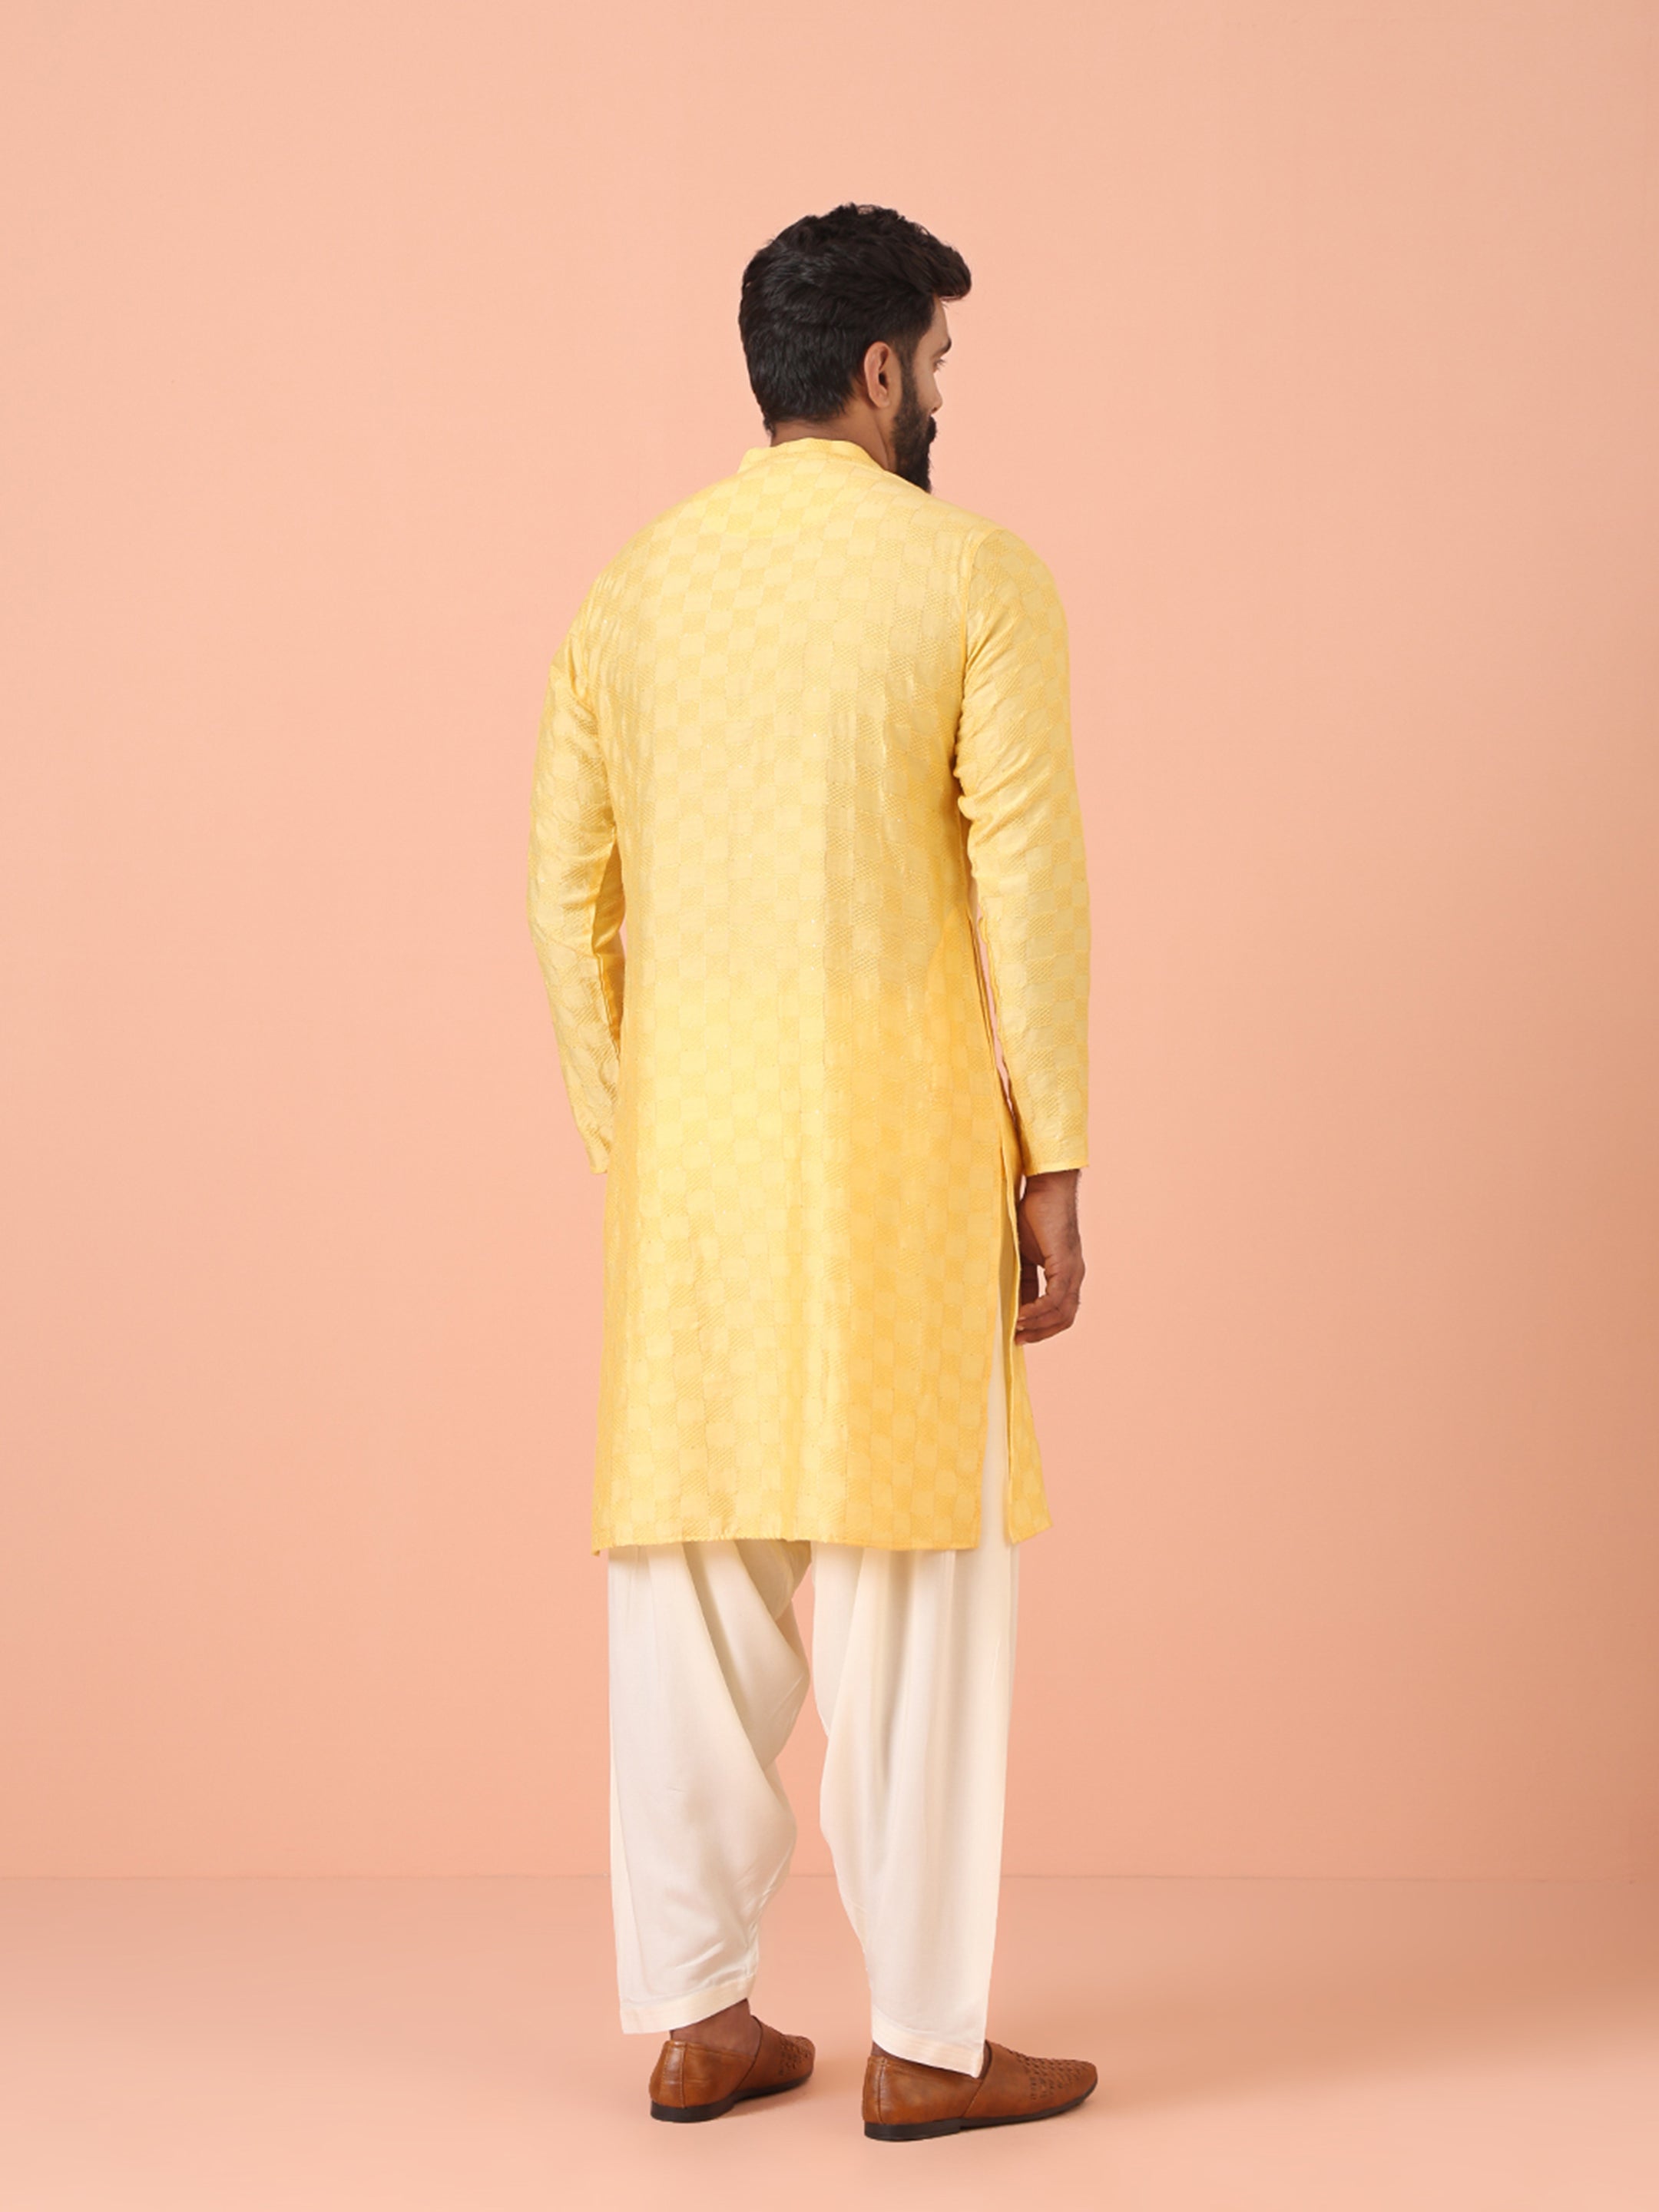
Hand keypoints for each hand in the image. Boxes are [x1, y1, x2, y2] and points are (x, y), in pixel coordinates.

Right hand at [1014, 1169, 1084, 1342]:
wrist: (1047, 1188)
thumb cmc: (1034, 1214)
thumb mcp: (1024, 1253)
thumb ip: (1024, 1278)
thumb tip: (1014, 1303)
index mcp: (1067, 1273)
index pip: (1060, 1311)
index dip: (1041, 1326)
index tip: (1020, 1334)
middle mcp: (1075, 1275)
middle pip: (1065, 1318)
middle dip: (1042, 1332)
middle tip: (1019, 1340)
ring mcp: (1073, 1271)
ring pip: (1062, 1312)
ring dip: (1039, 1325)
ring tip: (1017, 1329)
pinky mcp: (1065, 1264)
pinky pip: (1054, 1298)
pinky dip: (1038, 1311)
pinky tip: (1021, 1315)